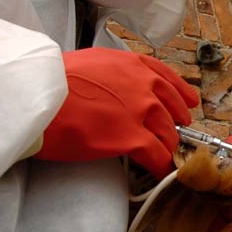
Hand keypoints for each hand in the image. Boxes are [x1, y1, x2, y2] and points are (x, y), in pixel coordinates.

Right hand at [35, 47, 198, 178]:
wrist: (42, 95)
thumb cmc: (59, 78)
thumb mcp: (95, 62)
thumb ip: (118, 72)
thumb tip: (123, 84)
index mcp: (135, 65)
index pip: (169, 78)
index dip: (182, 93)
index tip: (190, 103)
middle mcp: (144, 85)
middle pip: (173, 108)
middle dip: (177, 124)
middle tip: (175, 134)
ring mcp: (141, 111)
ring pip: (168, 133)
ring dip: (168, 146)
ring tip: (165, 155)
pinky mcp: (132, 137)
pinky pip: (157, 154)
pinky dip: (161, 164)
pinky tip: (160, 169)